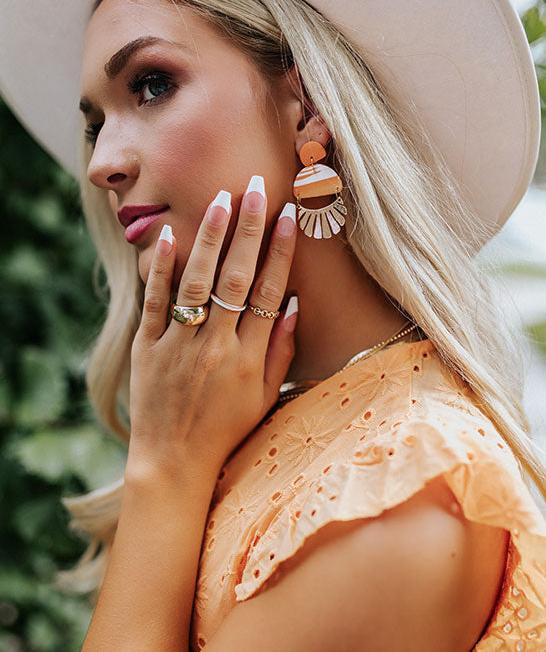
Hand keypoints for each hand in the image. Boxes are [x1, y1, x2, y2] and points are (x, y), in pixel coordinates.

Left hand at [127, 176, 297, 475]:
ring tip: (222, 198)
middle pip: (236, 277)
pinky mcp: (147, 348)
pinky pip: (154, 303)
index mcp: (248, 358)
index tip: (288, 215)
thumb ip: (281, 351)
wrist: (172, 463)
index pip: (268, 291)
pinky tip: (166, 236)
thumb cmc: (226, 430)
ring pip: (197, 282)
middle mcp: (215, 346)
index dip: (280, 251)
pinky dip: (159, 270)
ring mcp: (178, 345)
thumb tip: (292, 303)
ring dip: (210, 238)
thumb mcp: (265, 397)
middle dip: (249, 229)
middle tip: (258, 187)